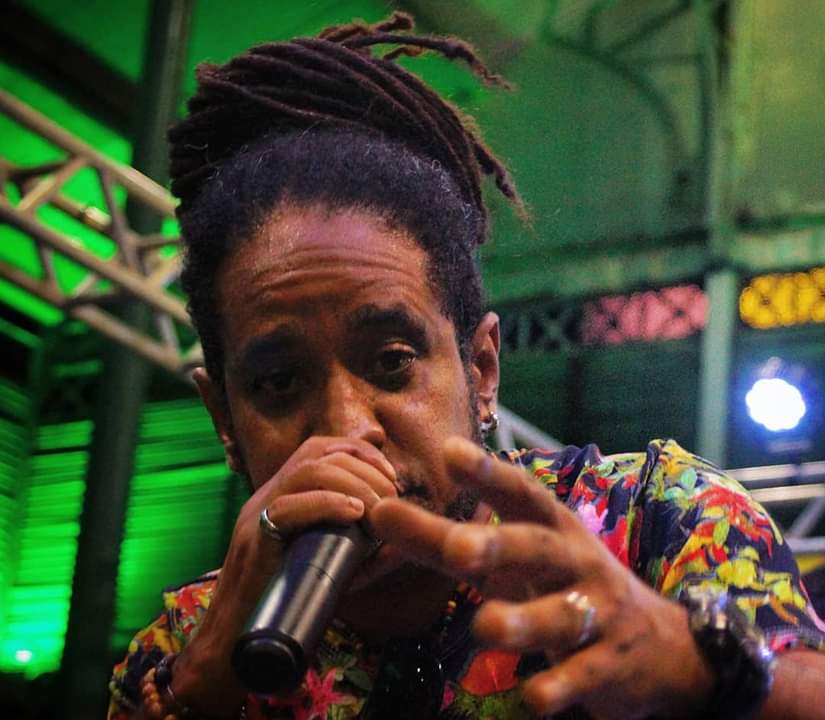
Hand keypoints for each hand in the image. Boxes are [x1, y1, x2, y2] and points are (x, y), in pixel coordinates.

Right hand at [172, 437, 396, 714]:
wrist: (238, 643)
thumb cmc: (287, 606)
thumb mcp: (326, 562)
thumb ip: (354, 543)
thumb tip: (397, 536)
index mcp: (282, 495)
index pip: (319, 448)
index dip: (360, 452)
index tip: (390, 476)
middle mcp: (267, 496)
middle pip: (317, 453)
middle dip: (363, 467)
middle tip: (391, 495)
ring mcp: (256, 514)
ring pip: (306, 471)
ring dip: (352, 482)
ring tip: (377, 507)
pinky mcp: (253, 540)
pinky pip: (287, 507)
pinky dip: (328, 504)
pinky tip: (355, 514)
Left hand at [370, 437, 712, 719]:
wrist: (661, 647)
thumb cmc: (565, 586)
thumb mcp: (512, 559)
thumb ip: (445, 540)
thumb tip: (379, 514)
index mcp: (551, 528)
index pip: (518, 493)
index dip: (487, 473)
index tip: (449, 452)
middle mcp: (576, 562)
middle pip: (539, 549)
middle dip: (501, 545)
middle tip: (457, 548)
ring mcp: (597, 614)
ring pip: (561, 615)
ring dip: (525, 621)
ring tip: (486, 626)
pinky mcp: (608, 666)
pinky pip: (580, 677)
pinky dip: (556, 687)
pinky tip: (532, 697)